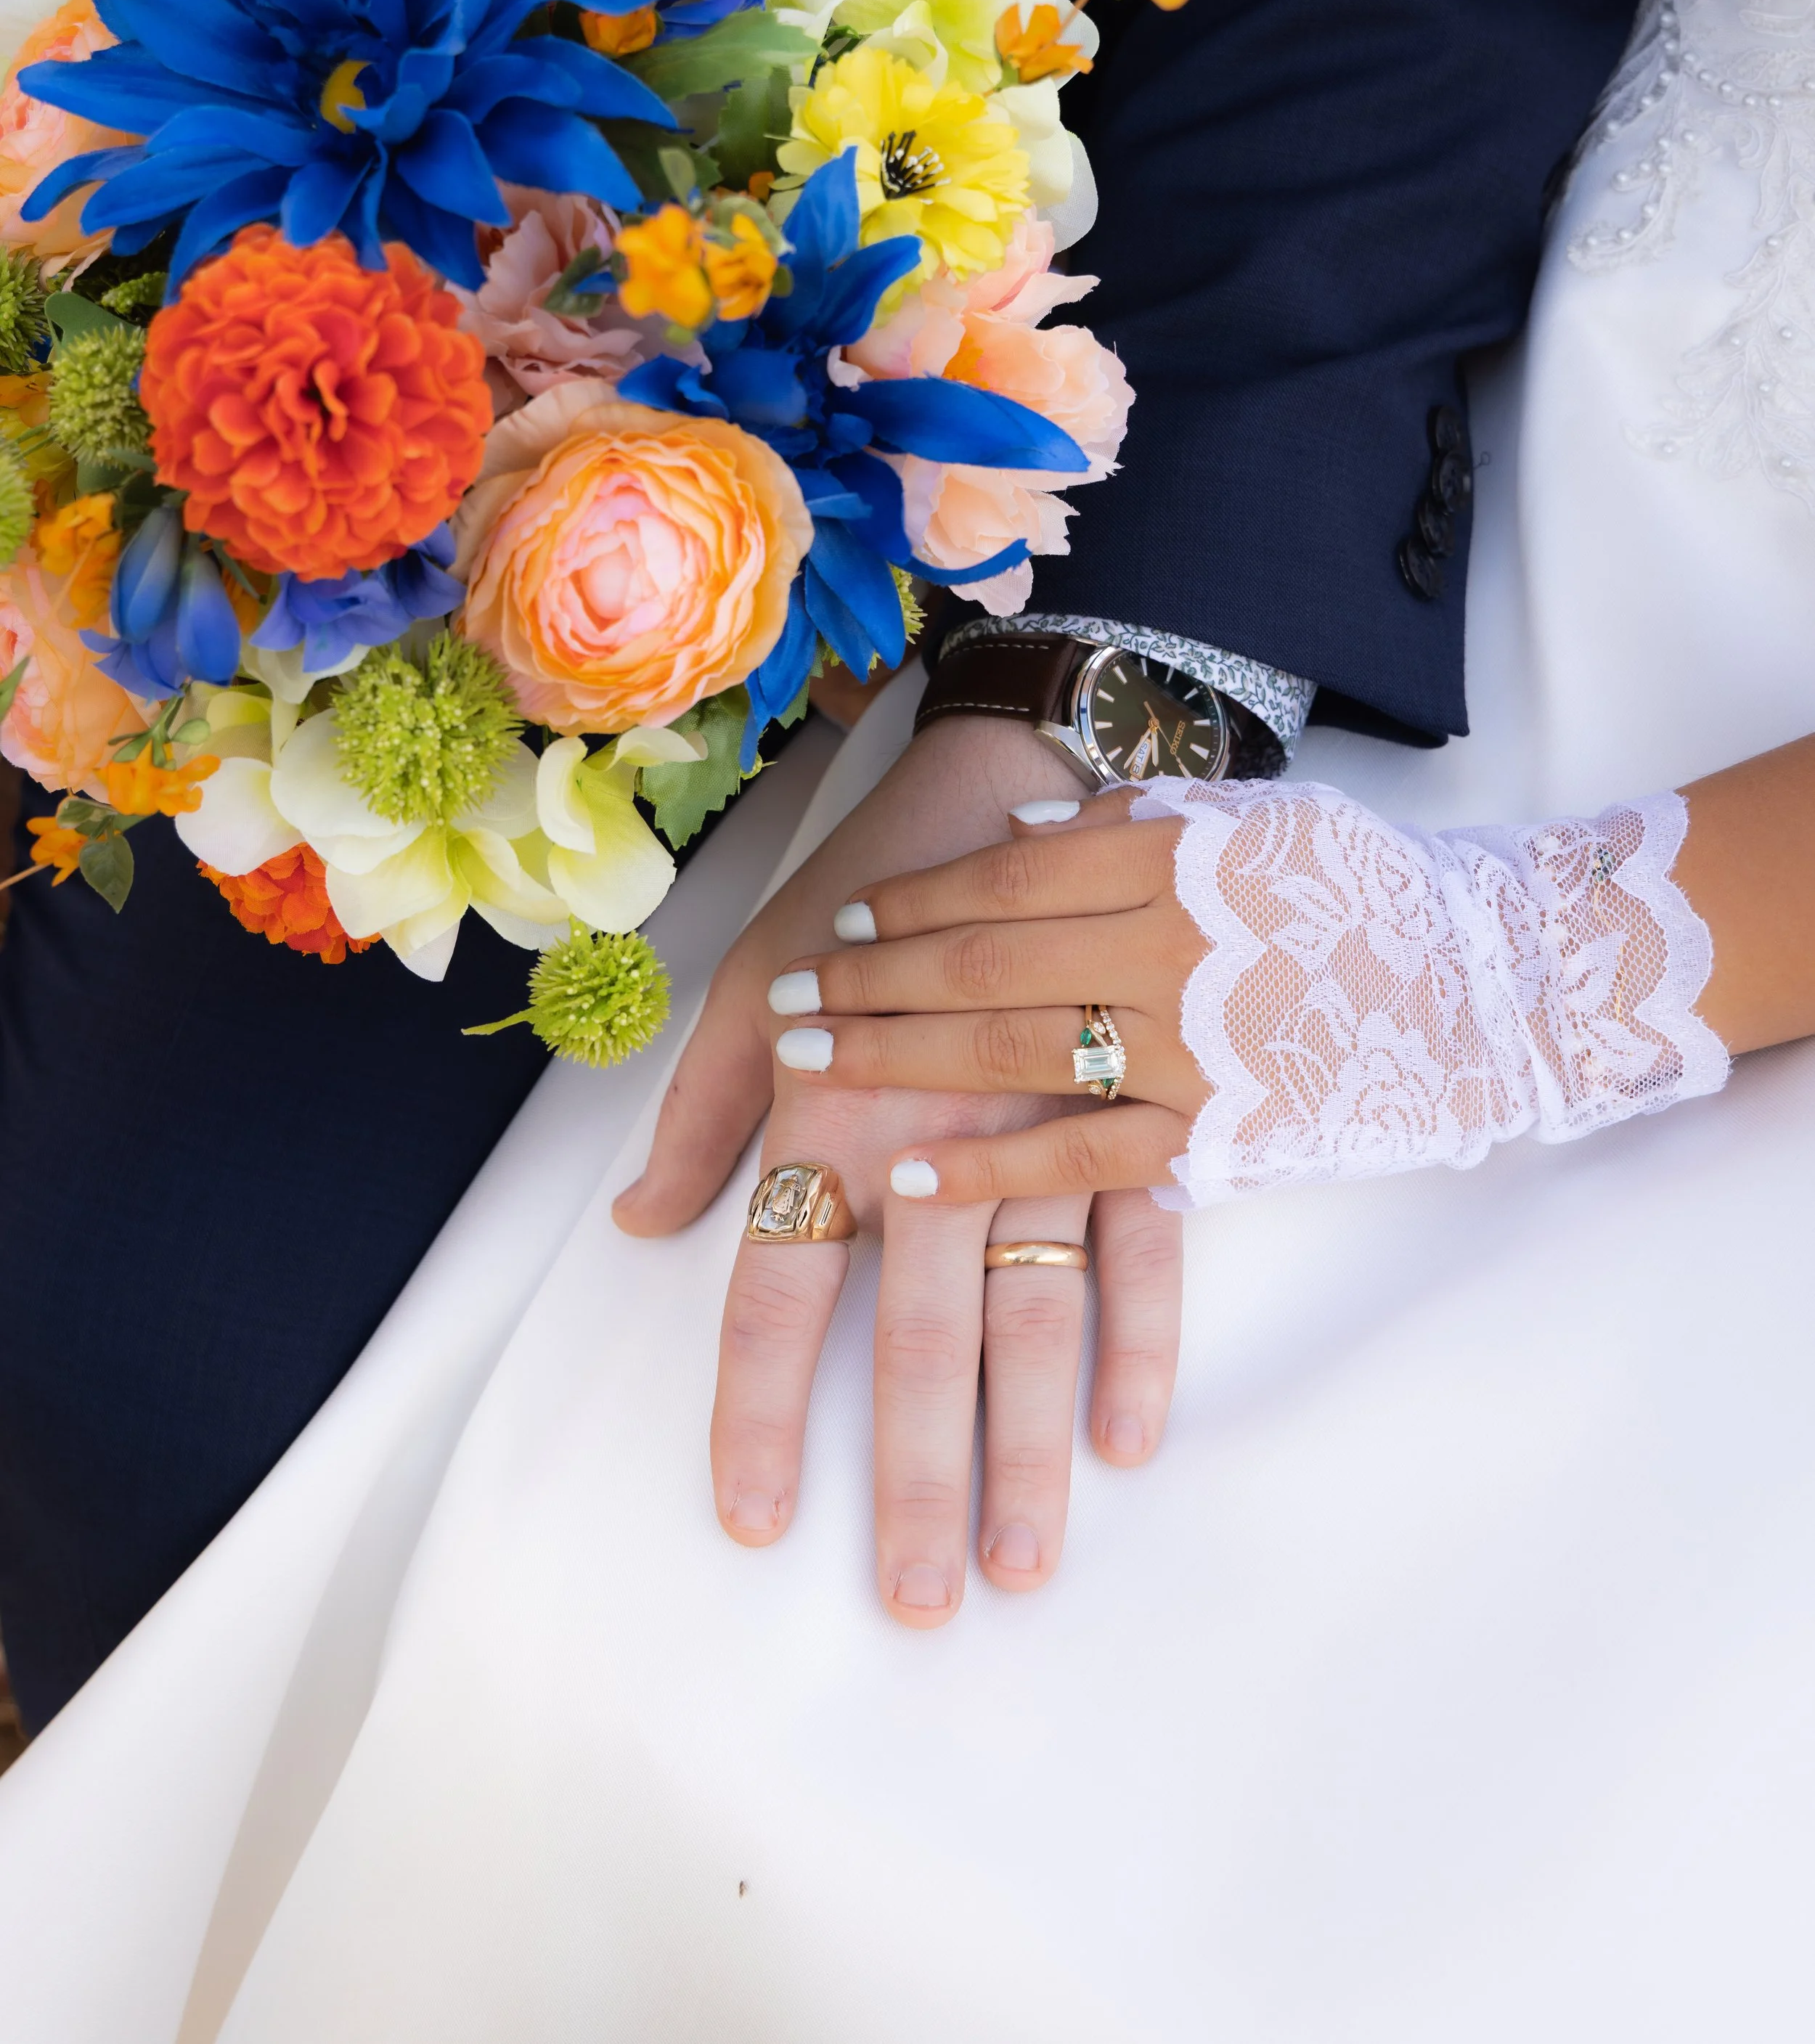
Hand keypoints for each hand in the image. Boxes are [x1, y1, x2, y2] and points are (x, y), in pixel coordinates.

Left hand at [613, 718, 1183, 1623]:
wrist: (1016, 786)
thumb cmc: (868, 895)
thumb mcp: (754, 986)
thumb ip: (699, 1116)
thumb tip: (634, 1229)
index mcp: (829, 1110)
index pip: (778, 1291)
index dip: (762, 1411)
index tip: (754, 1520)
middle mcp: (933, 1133)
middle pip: (920, 1334)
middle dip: (916, 1476)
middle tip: (915, 1601)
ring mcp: (1042, 1128)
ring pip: (1035, 1313)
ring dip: (1030, 1445)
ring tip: (1023, 1562)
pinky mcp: (1132, 1112)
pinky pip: (1143, 1245)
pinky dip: (1140, 1341)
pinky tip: (1128, 1439)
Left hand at [780, 776, 1735, 1205]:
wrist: (1495, 983)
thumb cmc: (1365, 890)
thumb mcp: (1250, 820)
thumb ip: (1131, 829)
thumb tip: (1020, 840)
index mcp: (1169, 857)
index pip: (1001, 879)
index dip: (908, 904)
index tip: (836, 927)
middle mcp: (1165, 943)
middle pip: (978, 963)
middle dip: (868, 984)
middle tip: (786, 1004)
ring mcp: (1189, 1044)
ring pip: (1007, 1051)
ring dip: (894, 1060)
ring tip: (810, 1068)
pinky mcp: (1217, 1132)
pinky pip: (1075, 1155)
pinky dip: (986, 1164)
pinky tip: (907, 1173)